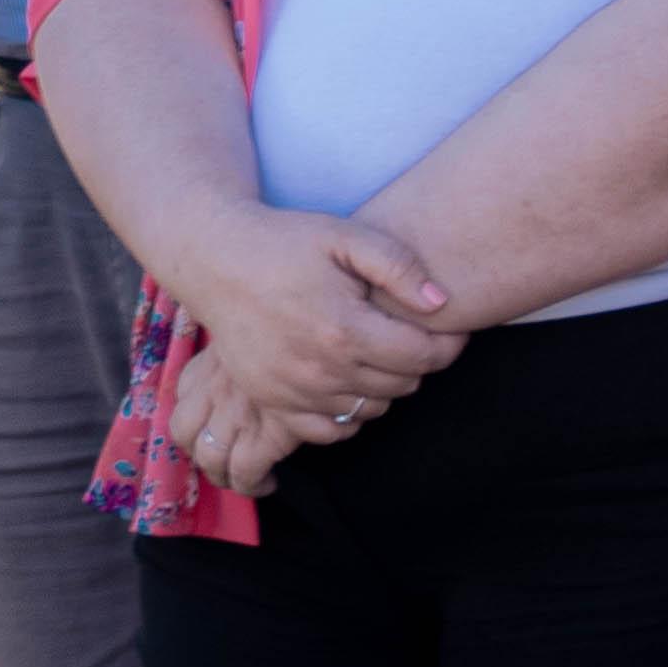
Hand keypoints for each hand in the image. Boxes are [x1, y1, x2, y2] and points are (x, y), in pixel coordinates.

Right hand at [163, 201, 462, 442]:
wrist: (216, 261)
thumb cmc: (285, 242)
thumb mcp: (344, 236)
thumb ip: (398, 266)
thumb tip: (440, 304)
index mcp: (344, 328)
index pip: (422, 357)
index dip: (448, 344)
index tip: (451, 328)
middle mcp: (320, 369)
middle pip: (401, 385)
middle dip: (417, 362)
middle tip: (410, 335)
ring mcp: (294, 391)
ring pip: (370, 409)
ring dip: (385, 386)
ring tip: (378, 352)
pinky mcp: (273, 402)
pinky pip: (329, 430)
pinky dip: (348, 412)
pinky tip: (348, 379)